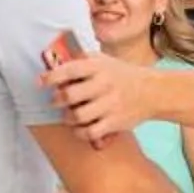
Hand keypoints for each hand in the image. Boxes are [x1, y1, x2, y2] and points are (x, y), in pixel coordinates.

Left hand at [42, 49, 156, 144]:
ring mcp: (110, 104)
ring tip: (67, 115)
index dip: (51, 76)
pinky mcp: (115, 122)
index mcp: (98, 67)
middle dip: (57, 100)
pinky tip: (79, 128)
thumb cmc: (121, 74)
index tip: (41, 82)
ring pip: (77, 116)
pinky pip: (90, 132)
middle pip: (70, 95)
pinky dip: (79, 133)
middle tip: (56, 101)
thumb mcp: (103, 60)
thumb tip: (52, 60)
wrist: (152, 91)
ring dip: (67, 117)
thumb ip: (79, 60)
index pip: (70, 69)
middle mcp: (104, 84)